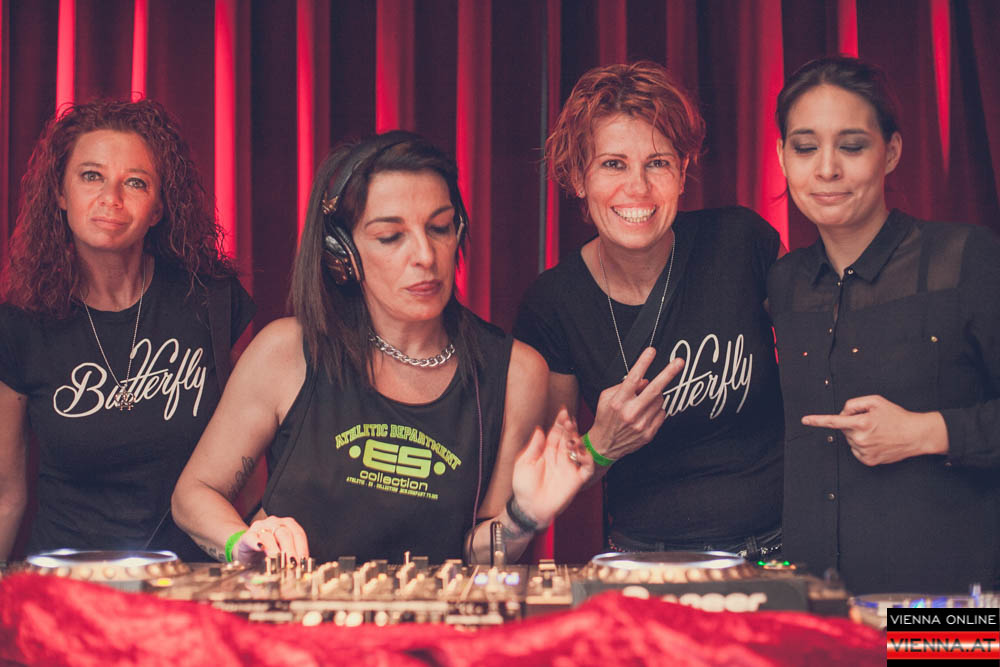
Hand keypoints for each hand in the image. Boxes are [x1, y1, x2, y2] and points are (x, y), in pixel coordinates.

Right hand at [235, 515, 309, 564]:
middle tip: (292, 564)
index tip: (303, 562)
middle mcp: (274, 524)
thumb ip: (290, 561)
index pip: (298, 534)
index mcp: (287, 526)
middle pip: (285, 534)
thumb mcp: (282, 556)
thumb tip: (300, 571)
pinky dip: (256, 542)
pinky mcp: (247, 536)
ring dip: (275, 550)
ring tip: (278, 562)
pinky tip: (260, 548)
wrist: (247, 551)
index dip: (302, 548)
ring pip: (269, 536)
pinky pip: (252, 537)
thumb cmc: (267, 553)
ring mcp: (260, 528)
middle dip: (290, 550)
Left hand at [510, 408, 593, 527]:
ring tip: (572, 436)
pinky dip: (587, 459)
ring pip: (578, 449)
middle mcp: (559, 457)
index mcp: (546, 451)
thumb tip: (540, 429)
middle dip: (569, 427)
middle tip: (569, 419)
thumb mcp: (523, 463)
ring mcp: (568, 467)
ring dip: (578, 440)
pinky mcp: (576, 480)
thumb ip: (533, 447)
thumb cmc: (523, 487)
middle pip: (568, 438)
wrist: (529, 508)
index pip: (556, 433)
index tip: (563, 411)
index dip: (559, 422)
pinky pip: (586, 468)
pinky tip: (582, 452)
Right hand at [588, 348, 683, 460]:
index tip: (651, 351)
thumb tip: (644, 380)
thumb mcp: (606, 398)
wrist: (604, 445)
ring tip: (643, 402)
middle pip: (655, 389)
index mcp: (618, 401)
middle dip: (668, 373)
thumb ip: (623, 386)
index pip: (633, 378)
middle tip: (679, 362)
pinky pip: (661, 413)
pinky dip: (656, 410)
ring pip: (659, 401)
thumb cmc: (605, 418)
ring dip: (655, 396)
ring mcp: (641, 424)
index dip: (643, 363)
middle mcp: (631, 412)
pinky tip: (645, 413)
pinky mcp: (649, 433)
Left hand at [801, 395, 947, 465]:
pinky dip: (862, 445)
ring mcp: (864, 451)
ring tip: (876, 432)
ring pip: (850, 440)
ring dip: (857, 435)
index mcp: (862, 423)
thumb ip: (854, 403)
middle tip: (870, 422)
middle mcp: (861, 438)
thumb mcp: (876, 401)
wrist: (915, 435)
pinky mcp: (868, 461)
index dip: (817, 420)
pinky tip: (876, 441)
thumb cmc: (896, 417)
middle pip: (844, 429)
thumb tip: (842, 414)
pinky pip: (856, 450)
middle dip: (852, 424)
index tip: (805, 420)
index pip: (834, 421)